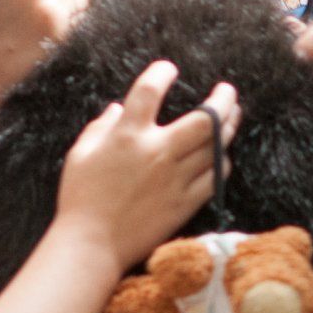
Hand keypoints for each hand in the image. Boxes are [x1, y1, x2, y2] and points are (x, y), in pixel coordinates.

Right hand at [56, 61, 240, 269]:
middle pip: (205, 118)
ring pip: (216, 146)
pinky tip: (221, 156)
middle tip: (227, 91)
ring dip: (228, 127)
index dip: (161, 73)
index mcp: (127, 135)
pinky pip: (216, 177)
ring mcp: (175, 178)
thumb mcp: (80, 155)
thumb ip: (100, 127)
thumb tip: (116, 109)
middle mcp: (157, 152)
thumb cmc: (80, 199)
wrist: (92, 244)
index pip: (149, 91)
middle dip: (223, 99)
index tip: (168, 68)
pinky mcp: (185, 203)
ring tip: (232, 116)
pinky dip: (222, 162)